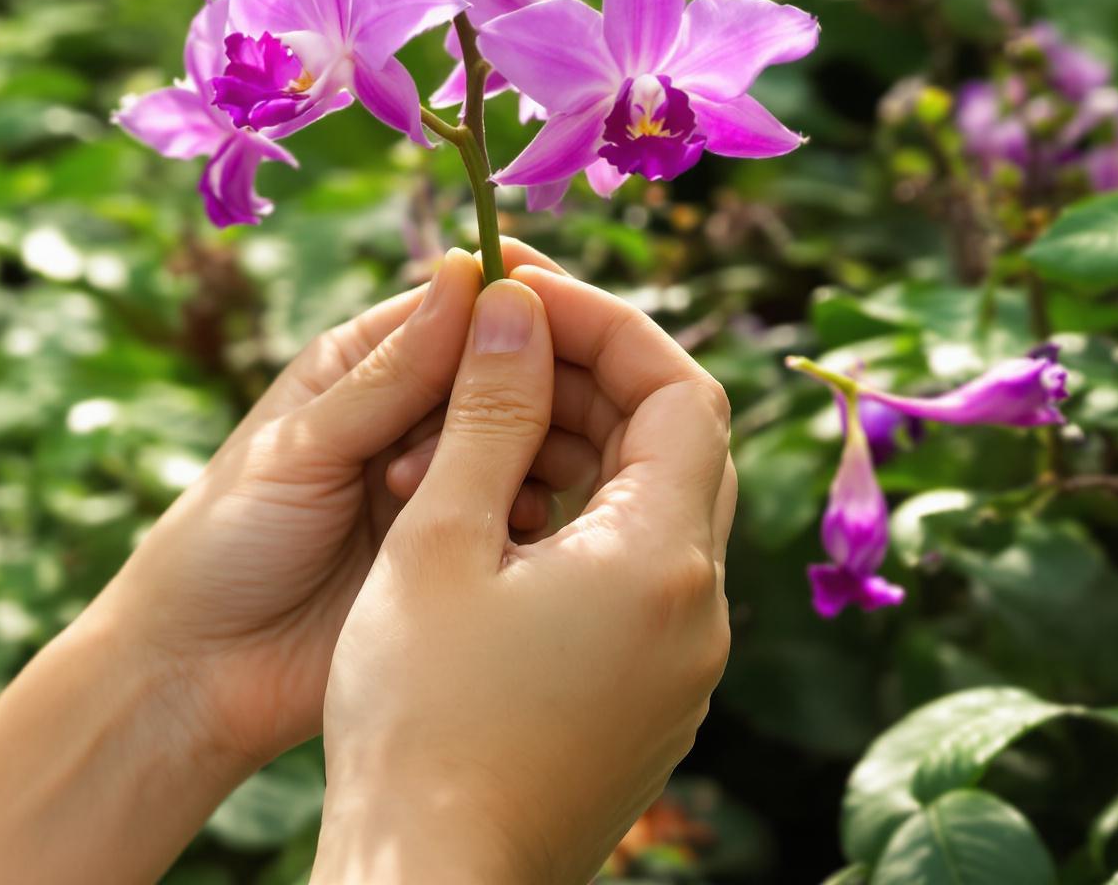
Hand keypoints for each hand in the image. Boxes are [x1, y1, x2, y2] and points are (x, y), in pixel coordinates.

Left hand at [88, 244, 605, 774]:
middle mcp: (408, 419)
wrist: (204, 674)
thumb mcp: (304, 446)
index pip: (456, 308)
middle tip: (531, 411)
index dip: (508, 302)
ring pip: (525, 439)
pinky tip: (510, 528)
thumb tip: (467, 270)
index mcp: (360, 368)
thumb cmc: (226, 541)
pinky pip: (522, 513)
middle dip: (528, 383)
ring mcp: (439, 487)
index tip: (554, 308)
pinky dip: (529, 509)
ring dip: (527, 447)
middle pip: (505, 371)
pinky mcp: (460, 555)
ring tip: (494, 481)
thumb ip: (391, 374)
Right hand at [315, 265, 736, 884]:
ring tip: (467, 434)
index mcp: (663, 560)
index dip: (605, 322)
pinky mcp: (643, 711)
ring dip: (574, 454)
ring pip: (651, 518)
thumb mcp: (439, 536)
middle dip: (589, 379)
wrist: (434, 882)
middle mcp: (698, 613)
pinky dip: (572, 527)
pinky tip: (483, 528)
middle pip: (677, 449)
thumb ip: (488, 407)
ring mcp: (678, 672)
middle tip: (493, 344)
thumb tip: (516, 301)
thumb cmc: (419, 711)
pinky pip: (632, 584)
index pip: (681, 390)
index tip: (520, 292)